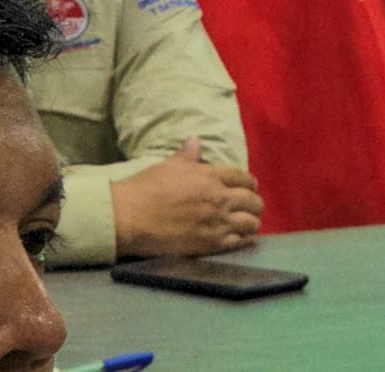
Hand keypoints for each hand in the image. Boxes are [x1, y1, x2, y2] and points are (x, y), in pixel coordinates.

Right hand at [112, 136, 263, 256]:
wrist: (131, 217)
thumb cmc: (147, 188)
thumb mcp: (168, 166)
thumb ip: (187, 156)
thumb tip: (194, 140)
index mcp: (210, 176)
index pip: (243, 178)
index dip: (249, 183)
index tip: (250, 187)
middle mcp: (219, 198)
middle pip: (253, 201)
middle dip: (254, 203)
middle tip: (250, 206)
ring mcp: (217, 222)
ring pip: (251, 223)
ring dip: (251, 222)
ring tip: (247, 223)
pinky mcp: (211, 243)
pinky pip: (239, 242)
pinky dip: (242, 239)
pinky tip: (239, 238)